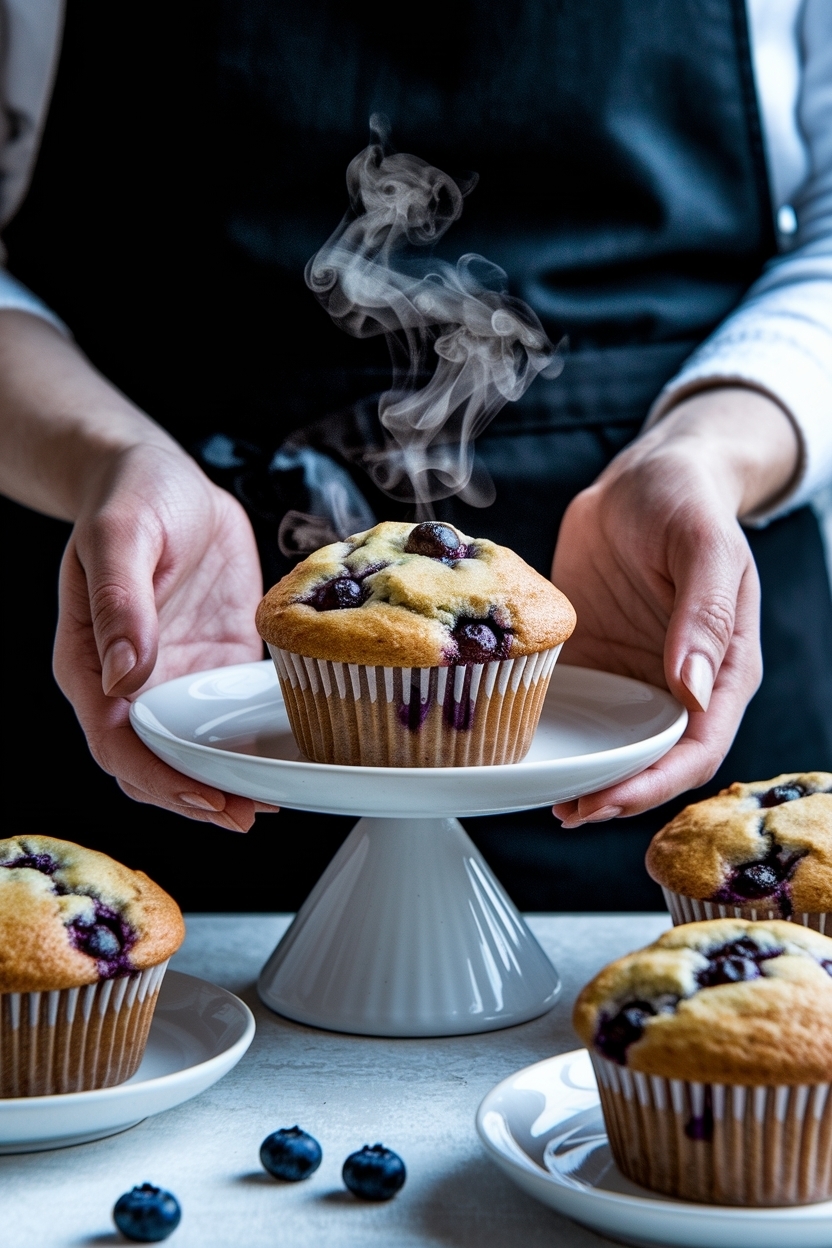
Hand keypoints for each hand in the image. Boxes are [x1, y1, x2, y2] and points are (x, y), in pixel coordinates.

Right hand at [52, 441, 274, 830]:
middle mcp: (131, 680)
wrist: (163, 475)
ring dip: (228, 779)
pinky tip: (287, 754)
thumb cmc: (131, 497)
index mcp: (90, 662)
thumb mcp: (123, 535)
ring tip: (271, 800)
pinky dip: (253, 741)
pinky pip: (231, 713)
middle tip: (248, 813)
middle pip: (155, 762)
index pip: (116, 743)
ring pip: (194, 750)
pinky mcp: (214, 661)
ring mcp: (175, 675)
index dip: (157, 778)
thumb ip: (120, 601)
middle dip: (197, 796)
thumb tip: (124, 674)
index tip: (203, 794)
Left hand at [550, 387, 799, 825]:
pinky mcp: (593, 660)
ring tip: (538, 794)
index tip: (609, 797)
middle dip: (614, 794)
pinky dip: (553, 732)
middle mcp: (678, 683)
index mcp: (722, 668)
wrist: (641, 477)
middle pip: (653, 760)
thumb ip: (703, 612)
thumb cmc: (685, 501)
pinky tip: (519, 744)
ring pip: (611, 744)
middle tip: (565, 811)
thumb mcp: (704, 544)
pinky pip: (575, 707)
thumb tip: (692, 688)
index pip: (697, 746)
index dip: (655, 782)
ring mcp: (633, 675)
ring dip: (581, 774)